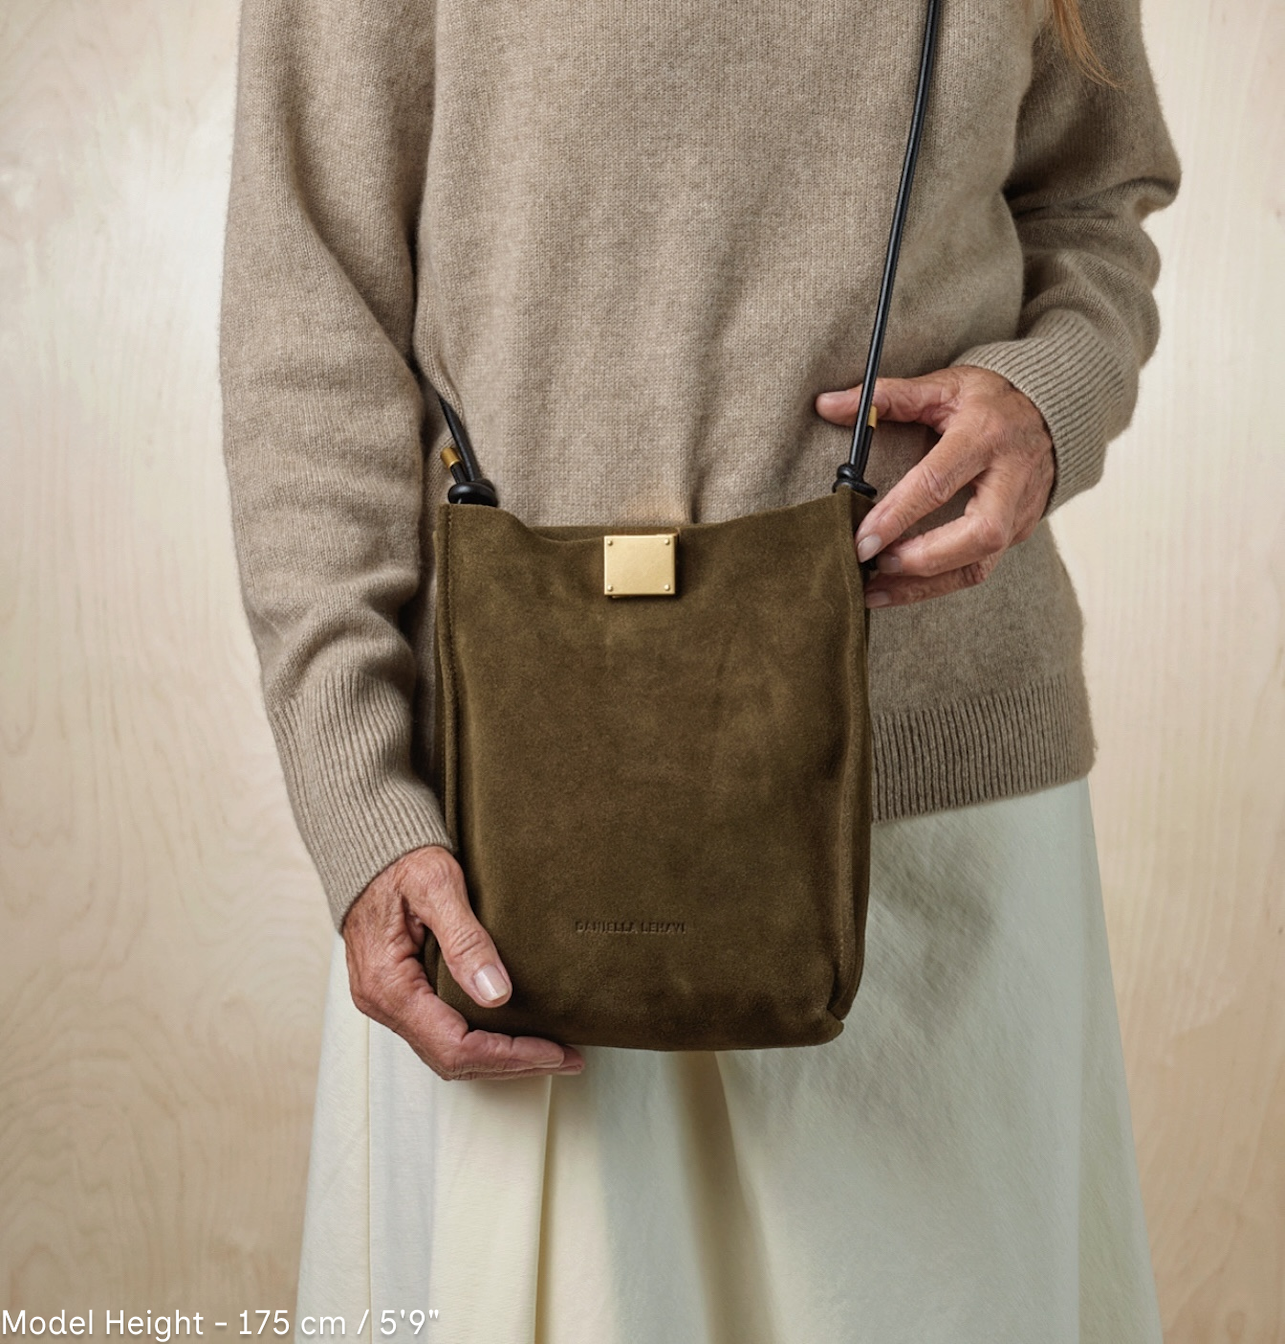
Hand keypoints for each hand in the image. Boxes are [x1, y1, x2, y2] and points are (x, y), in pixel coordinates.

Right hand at [341, 844, 584, 1080]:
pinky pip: (442, 1033)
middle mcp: (383, 1003)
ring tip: (550, 1051)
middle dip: (512, 1063)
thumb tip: (496, 994)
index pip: (454, 1046)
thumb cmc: (401, 860)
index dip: (508, 1055)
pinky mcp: (401, 994)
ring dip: (500, 1057)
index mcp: (388, 984)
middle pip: (453, 1059)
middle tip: (566, 1056)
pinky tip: (514, 1033)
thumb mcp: (436, 885)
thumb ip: (465, 939)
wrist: (370, 848)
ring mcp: (390, 1002)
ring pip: (448, 1052)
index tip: (553, 1050)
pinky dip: (482, 1040)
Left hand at [815, 365, 1054, 607]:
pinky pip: (979, 570)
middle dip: (923, 558)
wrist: (1055, 410)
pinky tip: (899, 589)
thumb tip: (826, 405)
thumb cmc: (990, 399)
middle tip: (875, 565)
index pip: (939, 482)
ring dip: (925, 586)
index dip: (897, 514)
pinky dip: (937, 586)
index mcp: (985, 435)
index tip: (861, 540)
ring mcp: (1020, 510)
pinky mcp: (1019, 532)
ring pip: (981, 564)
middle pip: (979, 533)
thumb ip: (885, 397)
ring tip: (876, 591)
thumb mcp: (942, 386)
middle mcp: (1011, 477)